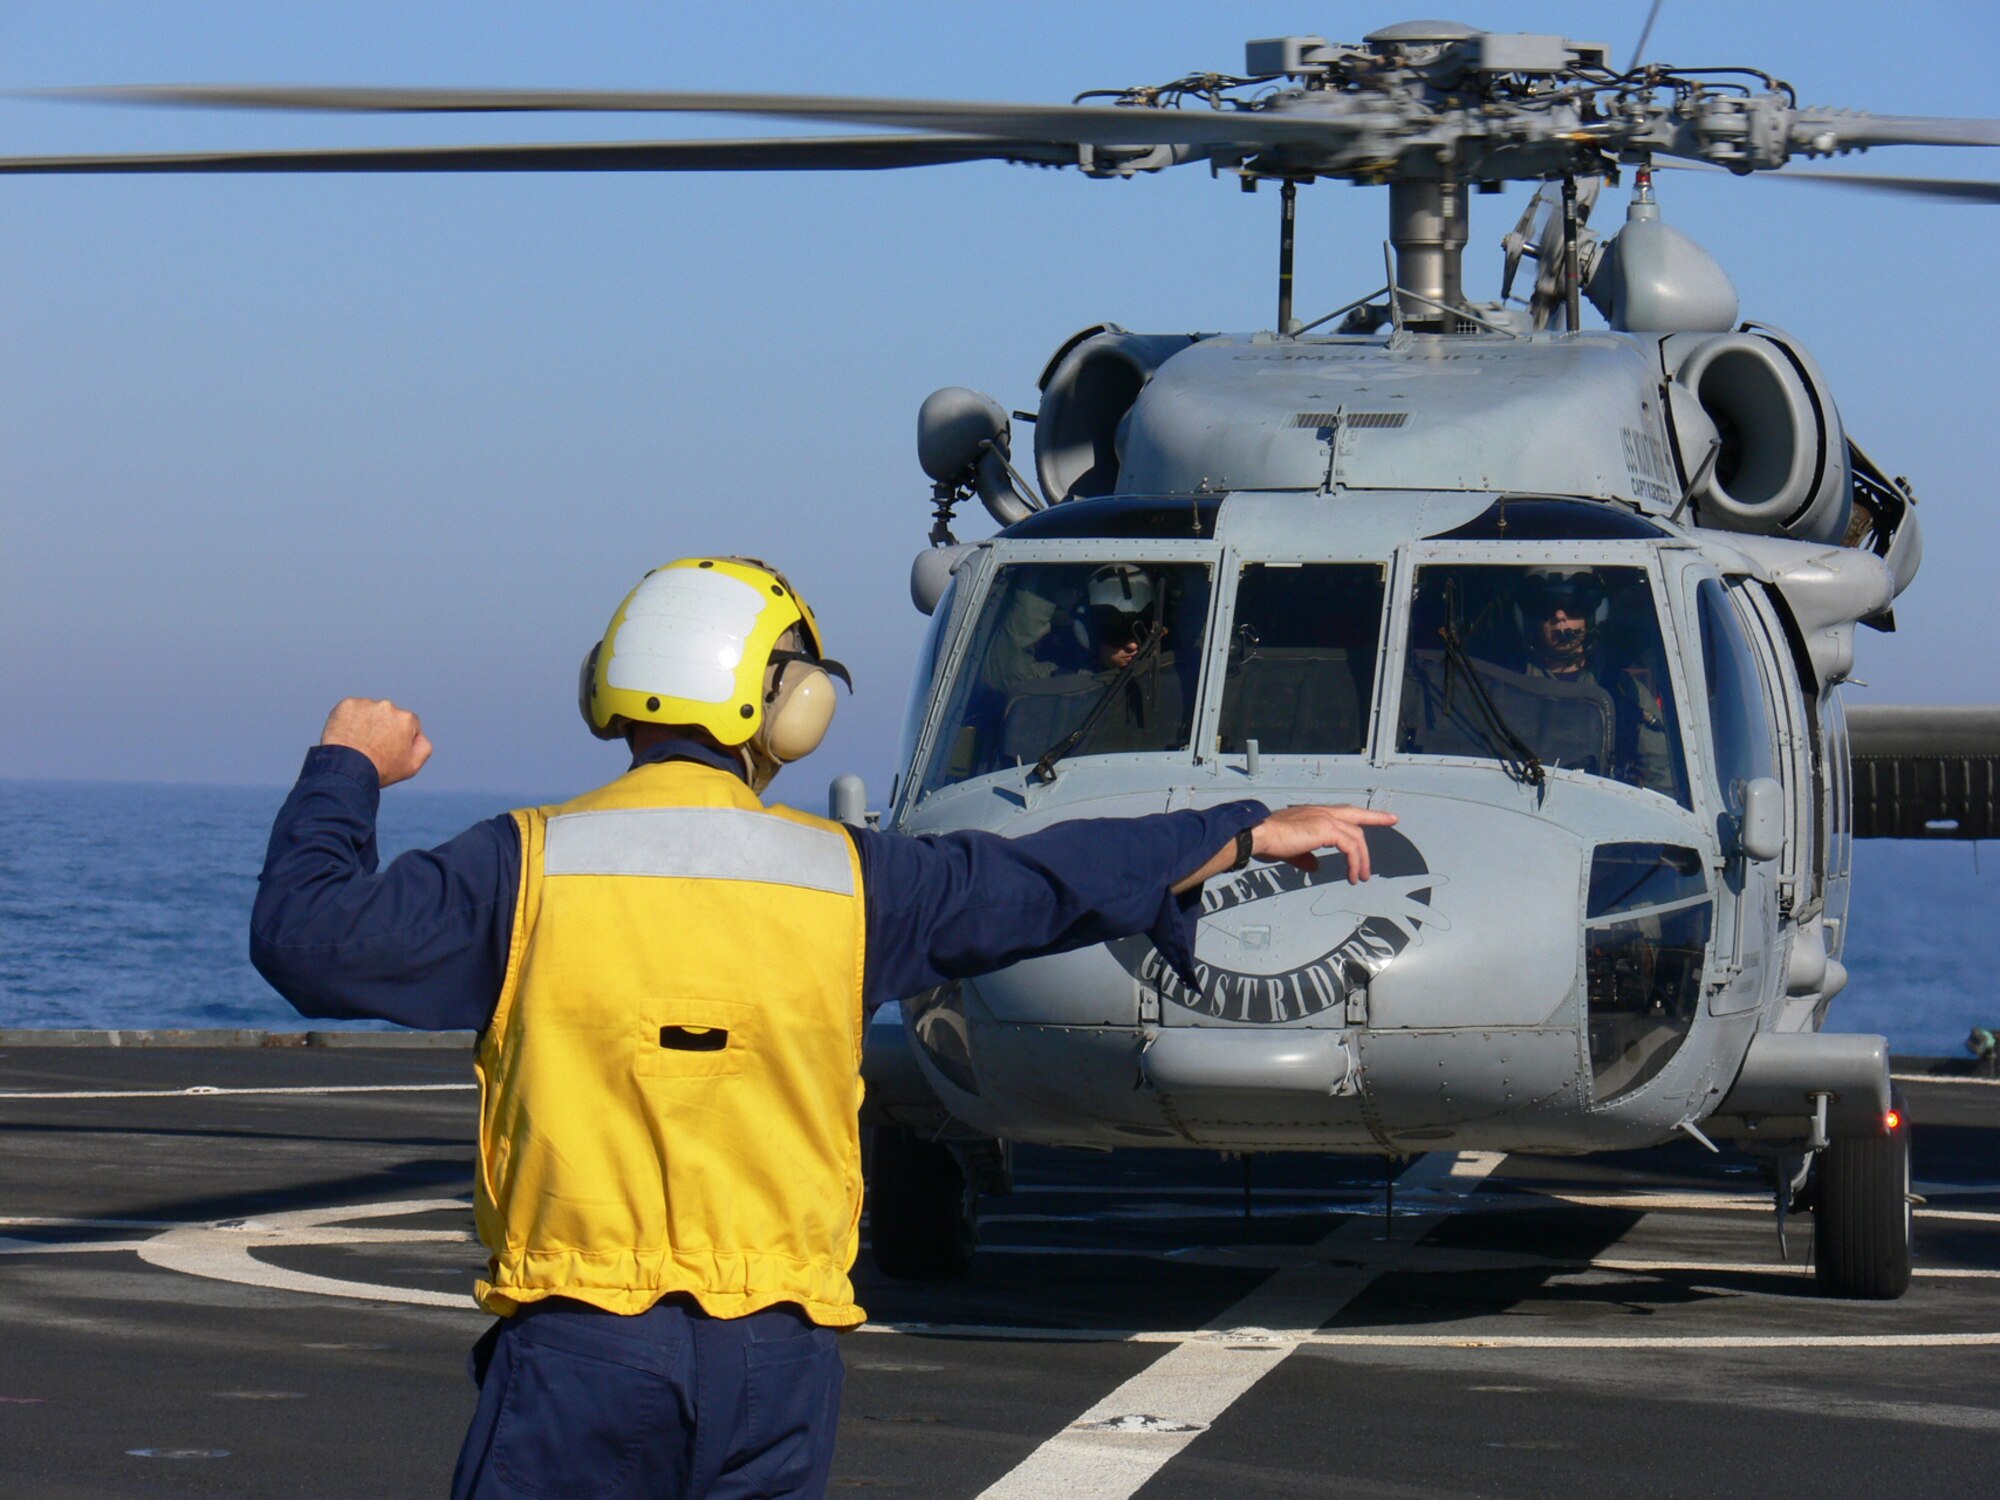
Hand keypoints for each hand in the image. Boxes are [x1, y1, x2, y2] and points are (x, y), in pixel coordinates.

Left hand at [320, 698, 432, 787]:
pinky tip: (346, 736)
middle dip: (382, 727)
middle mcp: (388, 706)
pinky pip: (350, 711)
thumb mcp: (412, 766)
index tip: (388, 749)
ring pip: (368, 712)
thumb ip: (423, 746)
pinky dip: (348, 721)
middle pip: (388, 716)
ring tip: (357, 743)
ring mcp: (366, 704)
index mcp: (406, 719)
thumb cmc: (380, 770)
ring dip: (365, 723)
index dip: (399, 738)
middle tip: (371, 747)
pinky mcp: (346, 705)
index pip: (408, 724)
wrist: (347, 770)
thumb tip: (419, 735)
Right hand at [1250, 804, 1397, 882]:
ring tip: (1361, 876)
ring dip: (1362, 858)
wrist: (1260, 835)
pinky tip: (1352, 874)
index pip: (1345, 811)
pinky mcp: (1326, 829)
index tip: (1381, 812)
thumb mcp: (1292, 851)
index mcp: (1315, 814)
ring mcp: (1325, 819)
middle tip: (1392, 821)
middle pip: (1356, 817)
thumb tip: (1315, 866)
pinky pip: (1350, 847)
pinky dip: (1354, 862)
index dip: (1365, 812)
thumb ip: (1305, 857)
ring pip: (1355, 837)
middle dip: (1376, 818)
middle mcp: (1322, 812)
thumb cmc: (1269, 841)